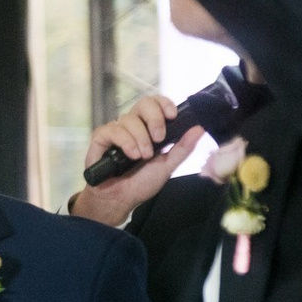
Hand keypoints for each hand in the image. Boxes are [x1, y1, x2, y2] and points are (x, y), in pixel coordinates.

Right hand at [69, 94, 205, 225]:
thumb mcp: (168, 166)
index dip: (164, 104)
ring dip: (140, 139)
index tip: (173, 115)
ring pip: (129, 119)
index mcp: (150, 128)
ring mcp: (117, 130)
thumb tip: (200, 128)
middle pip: (144, 103)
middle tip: (158, 138)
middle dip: (154, 119)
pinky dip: (125, 141)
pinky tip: (130, 155)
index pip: (157, 104)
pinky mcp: (101, 137)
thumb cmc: (141, 183)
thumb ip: (183, 148)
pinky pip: (113, 129)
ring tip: (142, 157)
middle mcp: (134, 126)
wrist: (120, 198)